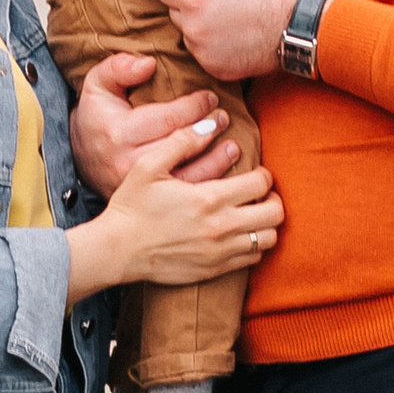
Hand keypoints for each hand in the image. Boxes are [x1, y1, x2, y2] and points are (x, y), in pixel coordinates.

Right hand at [65, 112, 281, 302]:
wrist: (118, 250)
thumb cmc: (132, 205)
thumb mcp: (149, 165)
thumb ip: (182, 141)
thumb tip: (211, 122)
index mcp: (209, 198)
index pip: (261, 184)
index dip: (263, 174)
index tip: (253, 173)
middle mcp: (221, 227)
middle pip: (275, 214)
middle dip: (272, 199)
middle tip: (258, 194)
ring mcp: (220, 252)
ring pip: (268, 239)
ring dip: (266, 224)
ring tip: (251, 214)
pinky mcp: (215, 270)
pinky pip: (252, 259)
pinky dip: (253, 246)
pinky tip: (238, 235)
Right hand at [69, 51, 241, 194]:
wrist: (82, 161)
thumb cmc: (97, 118)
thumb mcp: (97, 86)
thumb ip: (118, 68)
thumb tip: (148, 64)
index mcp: (119, 133)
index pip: (168, 118)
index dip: (194, 106)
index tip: (211, 97)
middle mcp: (129, 163)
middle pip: (180, 147)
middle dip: (207, 130)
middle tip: (223, 118)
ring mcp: (142, 188)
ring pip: (188, 177)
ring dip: (216, 162)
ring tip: (232, 146)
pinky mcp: (152, 203)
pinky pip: (187, 196)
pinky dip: (210, 186)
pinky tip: (227, 175)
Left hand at [154, 0, 303, 81]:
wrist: (302, 24)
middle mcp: (193, 29)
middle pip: (172, 8)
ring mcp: (204, 53)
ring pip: (186, 32)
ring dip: (198, 22)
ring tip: (228, 11)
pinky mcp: (215, 69)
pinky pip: (202, 53)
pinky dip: (212, 44)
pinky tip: (234, 32)